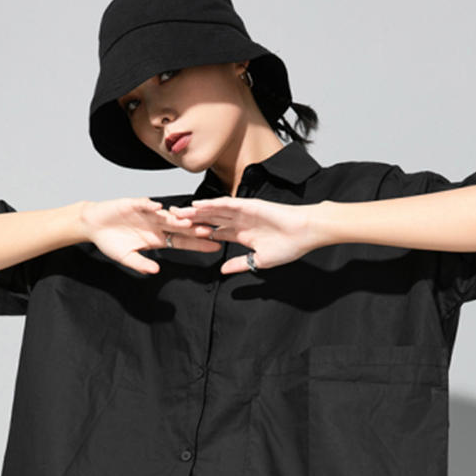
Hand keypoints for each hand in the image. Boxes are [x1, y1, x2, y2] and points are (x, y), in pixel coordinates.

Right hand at [80, 197, 222, 274]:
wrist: (93, 225)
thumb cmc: (111, 242)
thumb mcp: (126, 257)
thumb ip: (141, 263)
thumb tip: (155, 271)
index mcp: (158, 238)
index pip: (183, 241)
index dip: (198, 244)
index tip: (214, 247)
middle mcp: (157, 224)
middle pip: (180, 227)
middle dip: (195, 229)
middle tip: (212, 231)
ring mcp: (147, 213)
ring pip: (166, 215)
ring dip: (177, 218)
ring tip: (189, 221)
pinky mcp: (134, 204)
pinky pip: (144, 204)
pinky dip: (150, 206)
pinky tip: (159, 209)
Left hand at [167, 196, 320, 274]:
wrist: (305, 233)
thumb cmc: (288, 247)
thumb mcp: (259, 261)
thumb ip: (239, 265)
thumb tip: (221, 270)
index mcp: (242, 235)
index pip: (215, 233)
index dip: (198, 234)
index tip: (182, 237)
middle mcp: (240, 222)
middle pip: (210, 220)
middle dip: (191, 220)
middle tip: (170, 220)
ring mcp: (244, 212)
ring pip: (214, 211)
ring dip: (196, 211)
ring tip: (177, 212)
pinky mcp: (249, 205)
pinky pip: (226, 204)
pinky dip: (211, 204)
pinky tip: (197, 205)